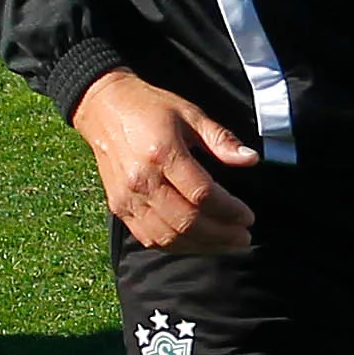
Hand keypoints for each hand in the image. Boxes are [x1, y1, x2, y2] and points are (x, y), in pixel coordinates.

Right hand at [72, 69, 259, 251]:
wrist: (103, 108)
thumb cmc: (150, 108)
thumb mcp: (190, 114)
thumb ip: (220, 139)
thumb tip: (251, 159)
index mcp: (162, 153)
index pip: (202, 194)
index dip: (229, 210)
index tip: (248, 217)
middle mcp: (142, 180)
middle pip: (187, 221)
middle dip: (221, 234)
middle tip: (244, 237)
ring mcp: (127, 197)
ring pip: (169, 236)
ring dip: (202, 245)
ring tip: (226, 243)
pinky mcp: (119, 207)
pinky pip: (150, 238)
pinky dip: (177, 246)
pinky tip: (198, 243)